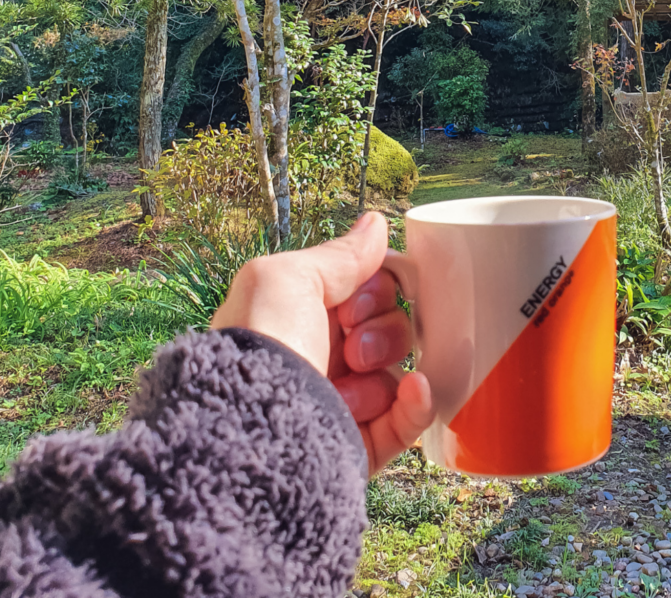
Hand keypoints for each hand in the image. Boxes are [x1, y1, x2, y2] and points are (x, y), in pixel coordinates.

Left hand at [211, 212, 433, 474]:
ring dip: (384, 372)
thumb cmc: (259, 348)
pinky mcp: (361, 445)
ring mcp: (344, 404)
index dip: (375, 291)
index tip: (352, 303)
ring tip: (350, 388)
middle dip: (381, 333)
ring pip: (399, 374)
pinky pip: (410, 420)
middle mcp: (324, 359)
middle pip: (391, 330)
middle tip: (351, 346)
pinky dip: (418, 403)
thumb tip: (376, 225)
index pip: (369, 292)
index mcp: (304, 318)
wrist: (253, 430)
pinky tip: (414, 389)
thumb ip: (338, 256)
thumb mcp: (284, 279)